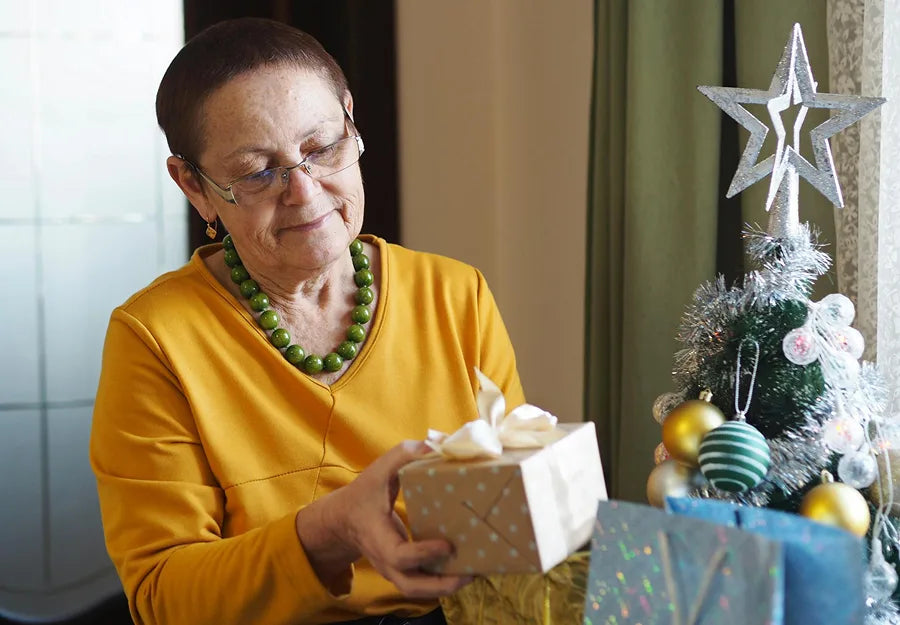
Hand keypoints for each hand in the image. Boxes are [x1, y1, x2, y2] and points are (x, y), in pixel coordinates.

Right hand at [296, 441, 472, 597]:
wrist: (344, 519)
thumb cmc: (363, 494)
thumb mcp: (378, 471)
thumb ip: (403, 455)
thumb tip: (436, 446)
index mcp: (377, 538)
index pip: (400, 556)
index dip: (424, 553)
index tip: (448, 545)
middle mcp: (385, 560)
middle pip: (412, 586)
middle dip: (442, 585)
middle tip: (470, 573)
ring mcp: (392, 569)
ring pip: (418, 590)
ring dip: (446, 587)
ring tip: (474, 574)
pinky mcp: (401, 570)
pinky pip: (422, 582)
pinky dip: (442, 580)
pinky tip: (464, 568)